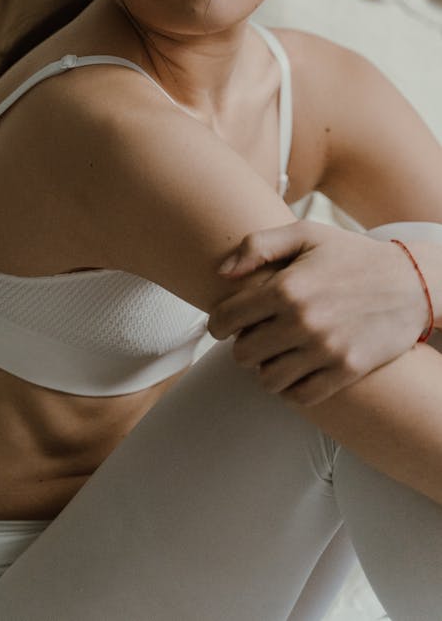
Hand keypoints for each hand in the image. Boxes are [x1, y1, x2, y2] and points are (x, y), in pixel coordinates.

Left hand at [207, 220, 430, 404]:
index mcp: (286, 287)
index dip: (218, 323)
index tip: (225, 323)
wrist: (412, 281)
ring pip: (268, 379)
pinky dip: (291, 388)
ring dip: (265, 368)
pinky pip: (300, 397)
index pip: (227, 319)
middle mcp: (302, 321)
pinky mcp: (347, 370)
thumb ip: (258, 246)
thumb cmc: (352, 255)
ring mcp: (325, 349)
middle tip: (255, 335)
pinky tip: (296, 370)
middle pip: (243, 353)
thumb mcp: (306, 234)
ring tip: (275, 354)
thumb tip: (222, 272)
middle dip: (243, 344)